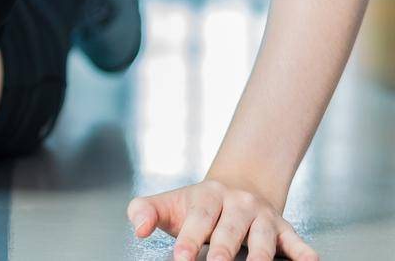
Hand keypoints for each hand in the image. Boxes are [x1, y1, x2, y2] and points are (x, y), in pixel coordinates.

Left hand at [127, 178, 316, 260]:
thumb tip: (138, 229)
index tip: (180, 258)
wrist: (238, 187)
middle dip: (223, 250)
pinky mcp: (283, 230)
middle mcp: (238, 204)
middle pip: (230, 229)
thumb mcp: (169, 203)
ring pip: (262, 237)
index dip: (189, 239)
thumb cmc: (198, 206)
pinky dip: (303, 251)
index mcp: (207, 196)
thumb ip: (145, 211)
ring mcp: (262, 216)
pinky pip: (295, 241)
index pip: (198, 218)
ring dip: (260, 255)